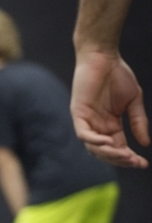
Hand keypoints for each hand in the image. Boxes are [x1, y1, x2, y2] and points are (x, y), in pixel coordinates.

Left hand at [71, 51, 149, 167]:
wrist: (104, 57)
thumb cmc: (118, 76)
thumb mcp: (133, 101)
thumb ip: (138, 122)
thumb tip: (145, 144)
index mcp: (110, 125)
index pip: (118, 148)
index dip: (129, 157)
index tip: (143, 164)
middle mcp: (97, 126)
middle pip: (105, 152)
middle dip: (120, 159)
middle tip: (134, 162)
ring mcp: (86, 121)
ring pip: (94, 147)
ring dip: (108, 153)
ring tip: (124, 155)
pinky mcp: (78, 114)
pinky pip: (84, 134)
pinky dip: (95, 140)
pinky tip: (109, 142)